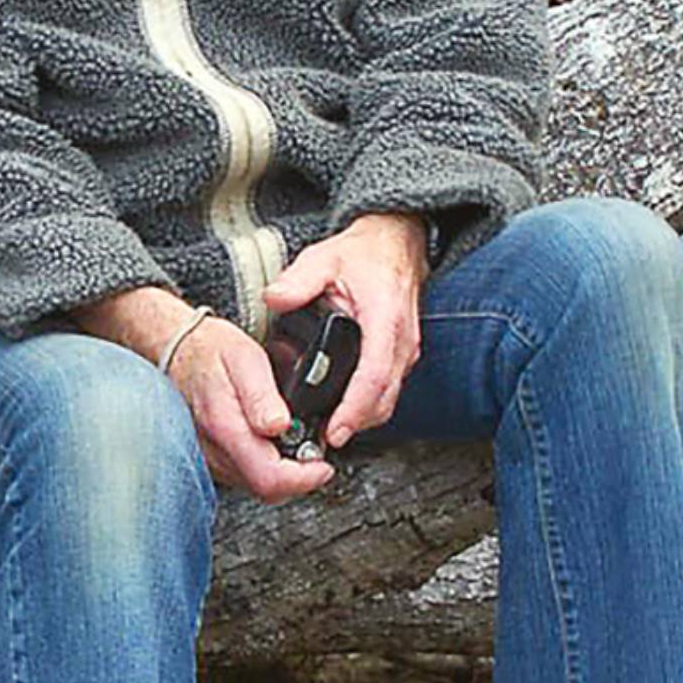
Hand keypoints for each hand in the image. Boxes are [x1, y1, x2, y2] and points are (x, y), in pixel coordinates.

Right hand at [164, 313, 334, 502]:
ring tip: (295, 441)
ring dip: (283, 471)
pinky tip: (272, 441)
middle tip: (314, 451)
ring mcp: (211, 458)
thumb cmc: (210, 350)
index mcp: (226, 428)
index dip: (304, 479)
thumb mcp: (245, 359)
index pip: (269, 479)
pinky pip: (245, 474)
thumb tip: (281, 426)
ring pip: (256, 485)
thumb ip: (262, 396)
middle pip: (266, 489)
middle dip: (298, 476)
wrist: (177, 349)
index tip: (324, 467)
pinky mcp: (211, 458)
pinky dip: (266, 464)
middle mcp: (214, 450)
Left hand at [263, 212, 426, 447]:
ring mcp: (406, 350)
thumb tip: (275, 298)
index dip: (355, 407)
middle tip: (322, 440)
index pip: (374, 374)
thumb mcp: (323, 258)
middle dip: (355, 424)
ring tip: (329, 431)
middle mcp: (403, 340)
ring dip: (362, 419)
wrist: (397, 243)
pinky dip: (368, 406)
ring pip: (389, 398)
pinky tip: (343, 412)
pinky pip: (389, 389)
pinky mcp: (403, 356)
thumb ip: (298, 280)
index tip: (336, 429)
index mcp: (385, 318)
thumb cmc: (363, 254)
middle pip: (384, 397)